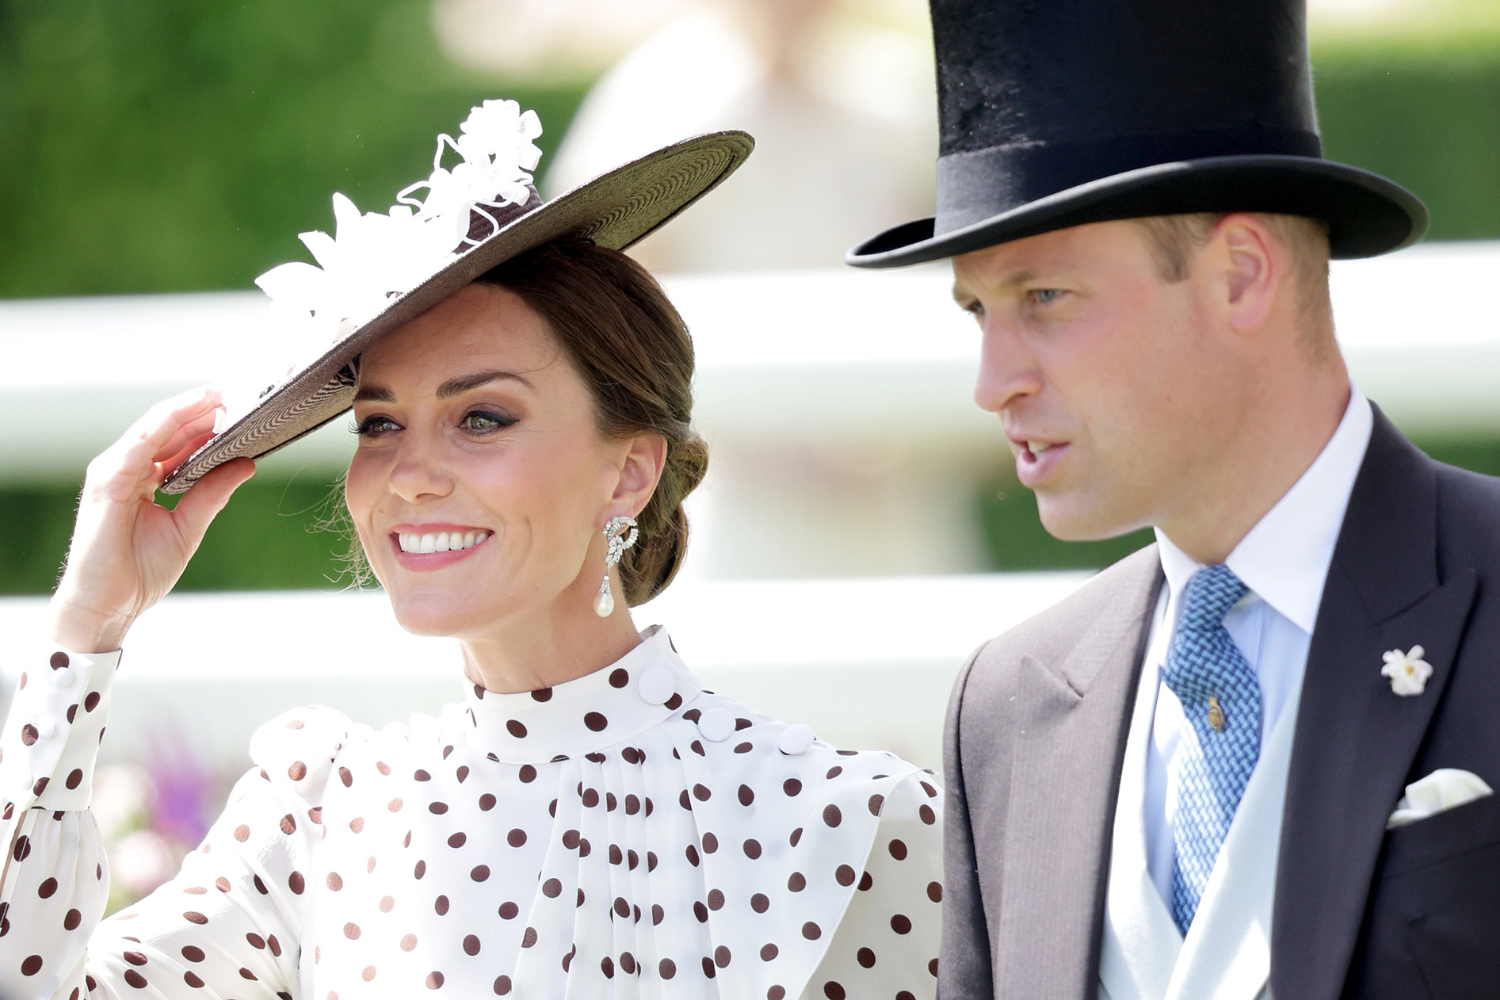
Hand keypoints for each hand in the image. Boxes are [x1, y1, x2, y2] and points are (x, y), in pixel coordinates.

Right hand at [50, 387, 255, 652]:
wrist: (107, 607)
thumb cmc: (138, 572)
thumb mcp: (188, 526)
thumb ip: (212, 492)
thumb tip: (246, 463)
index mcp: (141, 476)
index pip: (175, 436)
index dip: (206, 418)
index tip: (241, 403)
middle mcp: (125, 467)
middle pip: (168, 425)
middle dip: (204, 405)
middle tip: (242, 389)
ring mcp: (113, 472)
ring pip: (156, 425)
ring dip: (191, 406)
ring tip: (226, 392)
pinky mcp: (109, 482)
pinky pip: (143, 443)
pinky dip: (171, 423)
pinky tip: (198, 412)